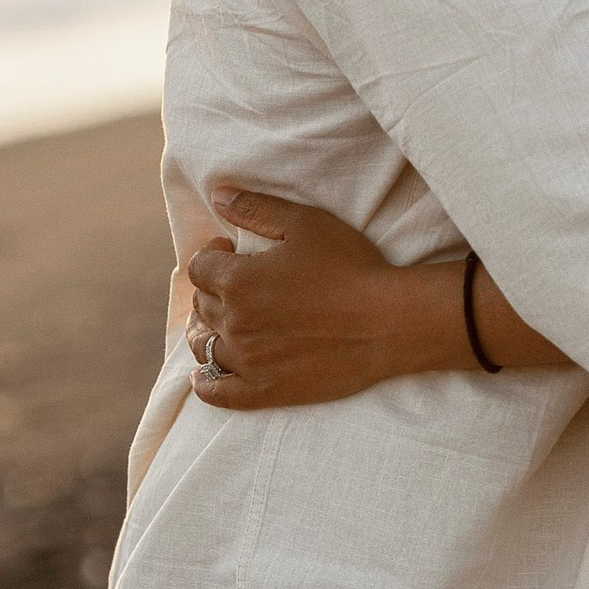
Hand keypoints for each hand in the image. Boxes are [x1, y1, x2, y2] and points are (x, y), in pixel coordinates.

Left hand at [183, 186, 459, 409]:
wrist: (388, 323)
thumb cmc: (350, 267)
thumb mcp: (305, 223)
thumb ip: (256, 207)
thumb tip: (218, 194)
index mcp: (238, 280)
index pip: (200, 268)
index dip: (212, 255)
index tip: (230, 251)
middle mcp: (235, 322)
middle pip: (202, 306)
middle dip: (213, 290)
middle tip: (237, 284)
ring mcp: (248, 361)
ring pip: (205, 347)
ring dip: (207, 332)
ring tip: (223, 324)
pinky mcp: (264, 390)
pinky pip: (218, 393)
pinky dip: (205, 384)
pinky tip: (203, 377)